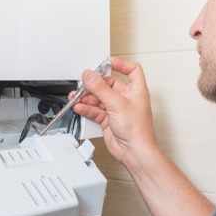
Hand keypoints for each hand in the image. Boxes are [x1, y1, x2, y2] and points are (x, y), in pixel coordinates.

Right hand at [72, 57, 159, 171]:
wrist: (135, 152)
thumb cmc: (138, 130)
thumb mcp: (116, 103)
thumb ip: (100, 88)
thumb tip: (90, 76)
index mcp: (136, 90)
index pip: (131, 70)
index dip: (120, 64)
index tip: (107, 63)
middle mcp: (127, 98)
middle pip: (108, 84)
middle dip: (95, 84)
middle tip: (84, 84)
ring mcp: (117, 109)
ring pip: (99, 98)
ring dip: (87, 97)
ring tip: (77, 96)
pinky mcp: (108, 120)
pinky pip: (95, 110)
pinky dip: (86, 108)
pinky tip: (79, 107)